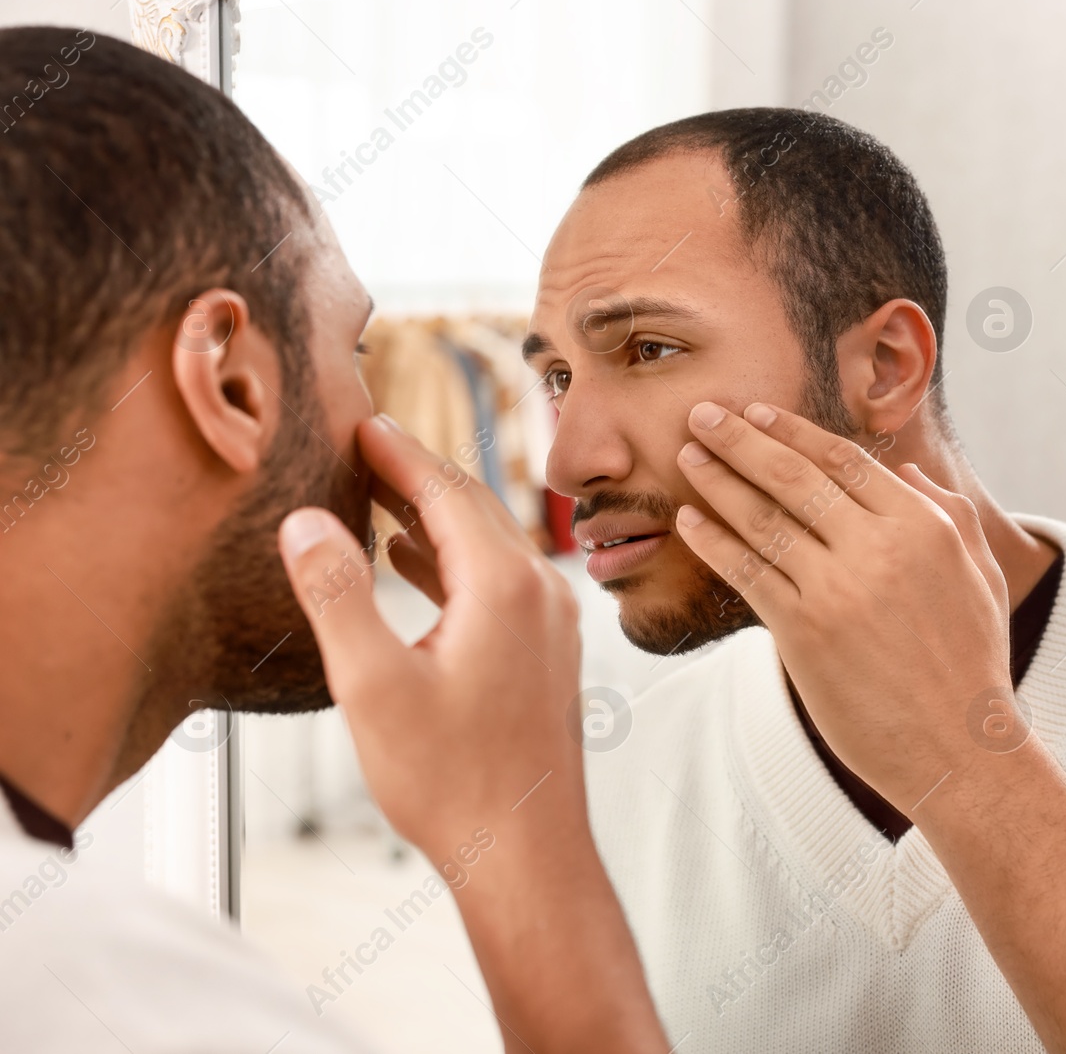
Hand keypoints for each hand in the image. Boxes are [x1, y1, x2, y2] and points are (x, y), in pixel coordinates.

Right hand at [277, 414, 582, 860]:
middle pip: (473, 508)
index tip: (359, 420)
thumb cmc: (453, 781)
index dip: (397, 452)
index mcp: (504, 586)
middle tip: (364, 442)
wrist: (526, 853)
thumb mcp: (373, 687)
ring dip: (432, 515)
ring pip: (486, 544)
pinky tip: (410, 560)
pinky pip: (496, 582)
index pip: (446, 490)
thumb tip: (307, 521)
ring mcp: (550, 624)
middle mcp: (540, 593)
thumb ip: (337, 596)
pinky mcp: (546, 654)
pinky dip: (450, 560)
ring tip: (376, 492)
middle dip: (416, 471)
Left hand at [673, 400, 1013, 814]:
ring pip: (763, 519)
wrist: (958, 748)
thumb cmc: (972, 662)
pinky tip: (690, 521)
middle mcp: (877, 548)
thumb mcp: (980, 575)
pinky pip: (748, 573)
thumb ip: (949, 513)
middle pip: (794, 476)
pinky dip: (714, 541)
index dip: (792, 430)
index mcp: (922, 526)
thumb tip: (905, 470)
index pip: (844, 460)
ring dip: (718, 481)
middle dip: (741, 439)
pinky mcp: (803, 632)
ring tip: (687, 456)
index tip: (756, 412)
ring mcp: (837, 589)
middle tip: (702, 413)